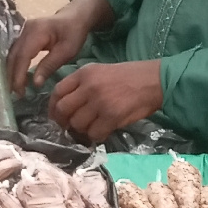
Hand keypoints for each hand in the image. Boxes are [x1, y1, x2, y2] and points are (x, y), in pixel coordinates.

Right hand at [7, 0, 109, 95]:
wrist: (74, 17)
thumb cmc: (73, 33)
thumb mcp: (66, 51)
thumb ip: (49, 66)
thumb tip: (35, 83)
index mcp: (36, 32)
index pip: (22, 56)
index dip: (18, 75)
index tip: (19, 91)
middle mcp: (25, 30)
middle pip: (13, 56)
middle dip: (12, 76)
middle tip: (15, 94)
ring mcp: (22, 31)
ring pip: (11, 54)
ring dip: (11, 72)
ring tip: (15, 89)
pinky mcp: (22, 35)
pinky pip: (15, 52)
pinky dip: (14, 65)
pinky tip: (17, 77)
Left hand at [47, 60, 162, 142]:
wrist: (155, 80)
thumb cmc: (130, 76)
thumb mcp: (101, 72)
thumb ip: (82, 85)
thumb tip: (66, 107)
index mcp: (84, 73)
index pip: (57, 92)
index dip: (53, 107)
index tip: (56, 116)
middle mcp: (89, 86)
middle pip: (63, 110)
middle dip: (64, 122)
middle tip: (71, 127)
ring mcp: (100, 101)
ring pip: (77, 124)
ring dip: (82, 130)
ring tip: (93, 127)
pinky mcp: (111, 116)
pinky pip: (94, 133)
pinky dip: (96, 136)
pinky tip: (104, 131)